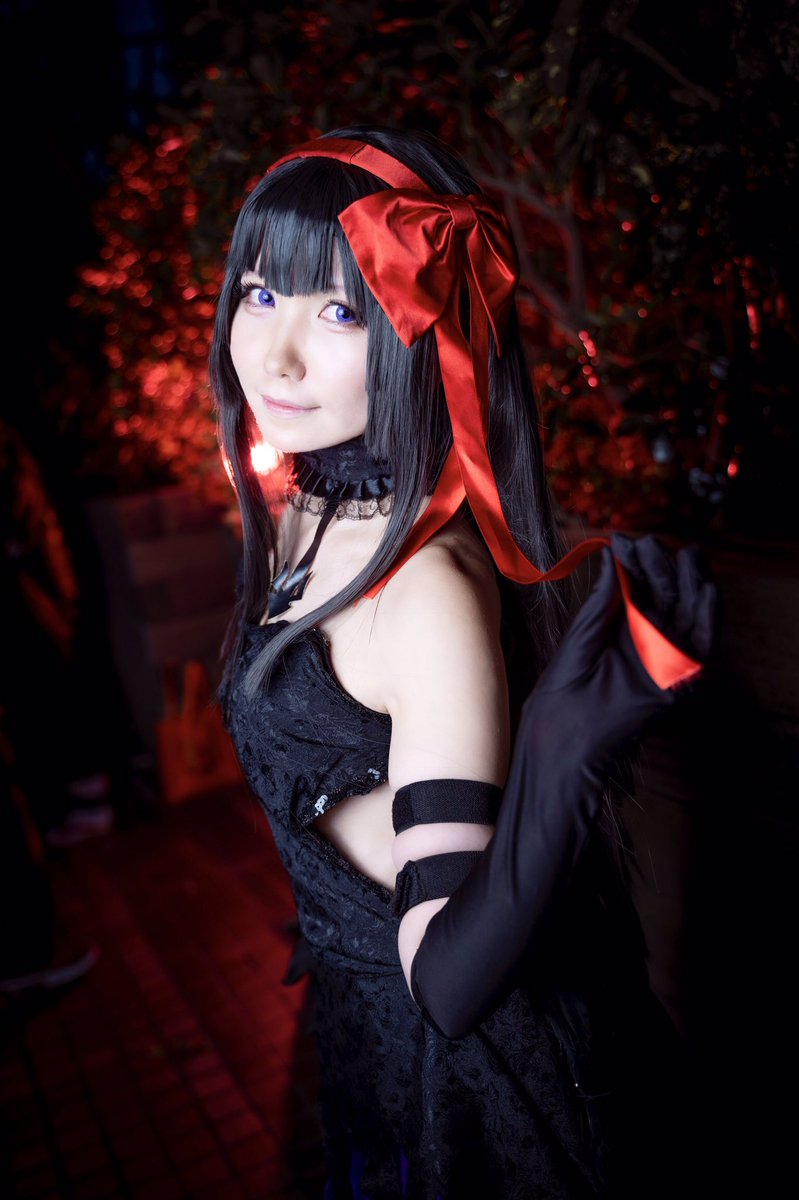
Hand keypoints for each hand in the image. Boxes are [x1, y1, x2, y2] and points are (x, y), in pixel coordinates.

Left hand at [527, 534, 716, 765]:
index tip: (627, 540)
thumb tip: (614, 554)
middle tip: (654, 543)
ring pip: (688, 615)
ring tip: (688, 555)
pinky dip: (709, 619)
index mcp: (624, 628)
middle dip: (665, 568)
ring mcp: (666, 659)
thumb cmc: (564, 684)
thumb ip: (605, 595)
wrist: (565, 728)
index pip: (641, 588)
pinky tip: (707, 591)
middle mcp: (648, 640)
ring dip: (691, 584)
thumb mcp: (585, 630)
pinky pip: (702, 646)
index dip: (639, 564)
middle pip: (668, 597)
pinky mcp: (680, 680)